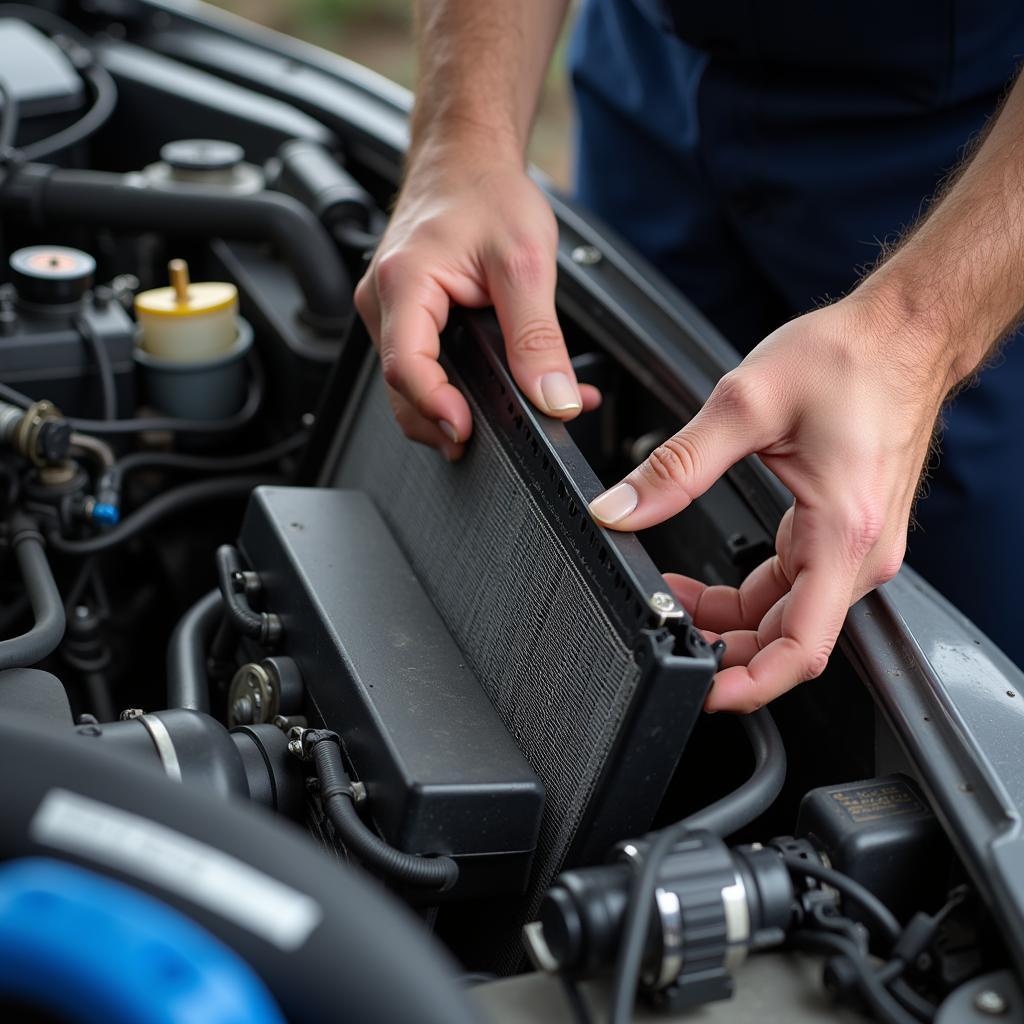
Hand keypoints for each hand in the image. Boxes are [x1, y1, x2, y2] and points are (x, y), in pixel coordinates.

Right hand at [355, 157, 599, 458]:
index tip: (466, 430)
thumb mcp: (526, 262)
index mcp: (404, 282)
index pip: (406, 366)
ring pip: (409, 384)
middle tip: (488, 443)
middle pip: (401, 388)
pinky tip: (491, 393)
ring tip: (503, 422)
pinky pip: (422, 364)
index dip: (435, 407)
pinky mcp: (404, 317)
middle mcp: (383, 301)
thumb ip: (537, 337)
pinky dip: (454, 386)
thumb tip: (552, 397)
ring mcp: (388, 312)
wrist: (467, 158)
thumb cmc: (486, 191)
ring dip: (452, 410)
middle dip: (443, 423)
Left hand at [588, 296, 947, 711]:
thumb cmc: (852, 359)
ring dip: (726, 618)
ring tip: (669, 598)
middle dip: (720, 646)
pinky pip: (790, 583)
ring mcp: (853, 545)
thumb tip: (619, 509)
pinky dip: (744, 592)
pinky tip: (703, 578)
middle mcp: (858, 552)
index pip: (800, 649)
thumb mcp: (745, 406)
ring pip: (784, 613)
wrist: (903, 332)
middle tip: (662, 630)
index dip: (748, 684)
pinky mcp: (841, 531)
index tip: (702, 691)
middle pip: (785, 637)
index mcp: (841, 534)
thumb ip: (675, 467)